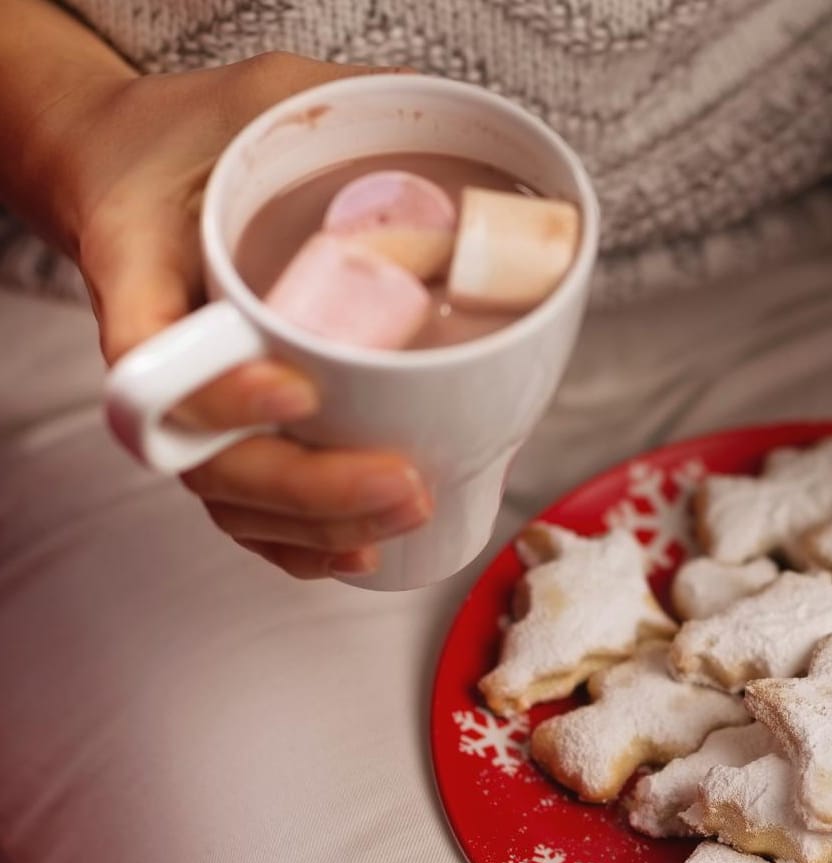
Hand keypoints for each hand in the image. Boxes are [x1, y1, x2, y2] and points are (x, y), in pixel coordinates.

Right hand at [48, 53, 428, 577]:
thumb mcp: (259, 93)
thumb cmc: (193, 135)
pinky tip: (362, 551)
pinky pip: (246, 509)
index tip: (296, 389)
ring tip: (407, 510)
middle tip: (402, 481)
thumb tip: (452, 105)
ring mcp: (186, 403)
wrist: (130, 171)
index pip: (149, 357)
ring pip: (230, 498)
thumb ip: (339, 99)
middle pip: (206, 459)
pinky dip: (299, 542)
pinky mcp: (222, 430)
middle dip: (307, 486)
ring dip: (318, 523)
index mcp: (139, 267)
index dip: (217, 393)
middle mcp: (157, 353)